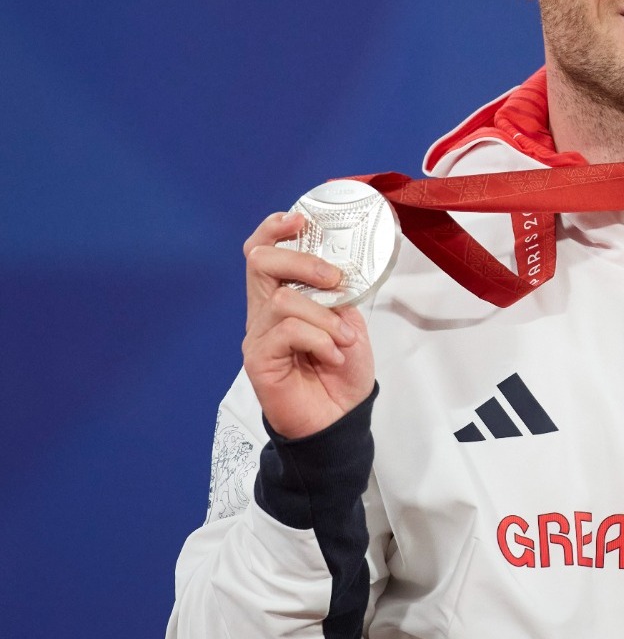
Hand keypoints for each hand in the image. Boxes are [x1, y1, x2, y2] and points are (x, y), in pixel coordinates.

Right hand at [241, 211, 375, 439]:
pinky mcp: (259, 360)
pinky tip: (332, 356)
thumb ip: (337, 296)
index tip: (299, 218)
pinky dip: (319, 339)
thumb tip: (338, 272)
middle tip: (334, 281)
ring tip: (343, 340)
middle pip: (260, 261)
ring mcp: (258, 335)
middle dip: (302, 261)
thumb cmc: (342, 372)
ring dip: (324, 317)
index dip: (274, 229)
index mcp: (284, 297)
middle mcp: (264, 312)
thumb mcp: (349, 323)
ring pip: (283, 299)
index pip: (263, 252)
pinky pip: (287, 331)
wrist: (340, 419)